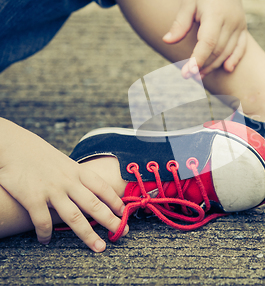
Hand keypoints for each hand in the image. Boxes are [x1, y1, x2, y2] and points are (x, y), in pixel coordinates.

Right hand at [0, 119, 126, 251]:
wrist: (12, 145)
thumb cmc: (37, 154)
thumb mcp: (63, 161)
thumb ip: (75, 176)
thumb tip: (87, 189)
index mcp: (78, 170)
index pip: (103, 188)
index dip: (115, 201)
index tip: (124, 213)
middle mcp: (68, 181)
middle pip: (94, 205)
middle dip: (111, 221)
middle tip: (121, 232)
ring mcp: (52, 190)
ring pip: (75, 217)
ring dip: (88, 235)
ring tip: (99, 247)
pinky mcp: (32, 197)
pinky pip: (43, 221)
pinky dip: (46, 233)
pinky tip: (46, 240)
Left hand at [162, 0, 246, 78]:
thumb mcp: (186, 3)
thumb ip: (179, 24)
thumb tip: (167, 41)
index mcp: (215, 13)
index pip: (207, 43)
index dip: (197, 60)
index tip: (187, 73)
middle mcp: (231, 20)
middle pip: (217, 50)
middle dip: (203, 65)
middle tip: (189, 76)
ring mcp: (239, 23)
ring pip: (228, 51)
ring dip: (215, 65)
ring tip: (201, 74)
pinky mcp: (243, 26)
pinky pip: (241, 47)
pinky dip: (234, 59)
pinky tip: (226, 69)